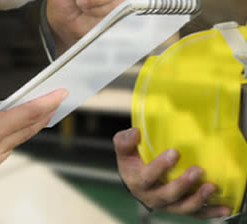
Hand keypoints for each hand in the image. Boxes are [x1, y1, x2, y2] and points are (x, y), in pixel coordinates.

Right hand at [0, 89, 66, 180]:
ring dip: (24, 128)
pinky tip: (5, 131)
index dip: (47, 103)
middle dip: (41, 115)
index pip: (27, 114)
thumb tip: (4, 107)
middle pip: (26, 131)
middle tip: (52, 102)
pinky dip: (8, 140)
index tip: (60, 94)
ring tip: (29, 113)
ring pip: (15, 143)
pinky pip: (2, 153)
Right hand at [113, 128, 230, 219]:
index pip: (147, 176)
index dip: (160, 167)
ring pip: (183, 207)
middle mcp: (152, 196)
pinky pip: (195, 213)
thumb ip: (124, 141)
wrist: (136, 181)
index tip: (174, 153)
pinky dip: (210, 212)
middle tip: (197, 170)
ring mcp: (167, 205)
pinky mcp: (180, 208)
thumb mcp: (123, 150)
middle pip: (168, 195)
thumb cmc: (131, 162)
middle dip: (183, 184)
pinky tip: (223, 207)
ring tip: (211, 187)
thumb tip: (135, 132)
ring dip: (198, 199)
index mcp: (137, 181)